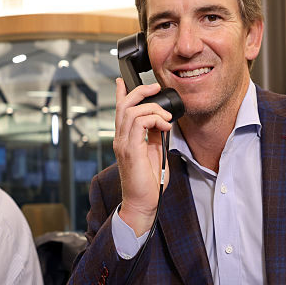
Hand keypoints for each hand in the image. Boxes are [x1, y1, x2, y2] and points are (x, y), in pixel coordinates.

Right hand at [113, 77, 173, 235]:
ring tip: (166, 119)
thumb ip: (154, 136)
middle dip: (140, 91)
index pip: (119, 111)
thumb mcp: (155, 153)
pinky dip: (154, 119)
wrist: (143, 203)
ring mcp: (123, 144)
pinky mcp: (130, 150)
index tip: (121, 81)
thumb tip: (161, 122)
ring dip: (153, 109)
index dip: (120, 93)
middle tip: (156, 89)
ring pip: (131, 110)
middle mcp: (120, 139)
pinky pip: (139, 123)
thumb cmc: (149, 183)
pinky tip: (164, 126)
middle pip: (124, 105)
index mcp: (125, 139)